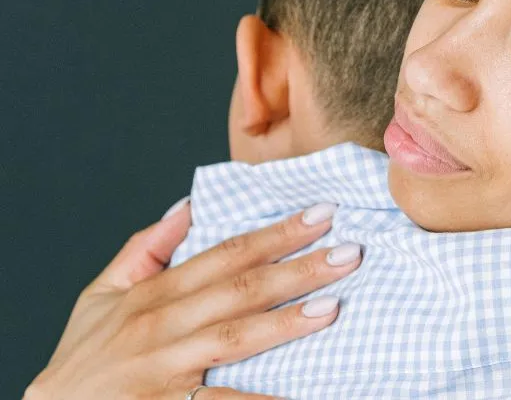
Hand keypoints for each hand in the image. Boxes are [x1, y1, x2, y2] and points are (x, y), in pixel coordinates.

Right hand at [26, 200, 361, 398]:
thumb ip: (147, 249)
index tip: (322, 215)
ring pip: (234, 339)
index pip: (228, 253)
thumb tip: (190, 206)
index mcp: (156, 293)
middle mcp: (162, 326)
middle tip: (350, 252)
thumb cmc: (83, 356)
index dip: (277, 233)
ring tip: (332, 306)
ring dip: (286, 322)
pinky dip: (260, 398)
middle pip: (241, 290)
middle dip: (299, 269)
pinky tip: (300, 393)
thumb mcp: (103, 293)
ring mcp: (167, 368)